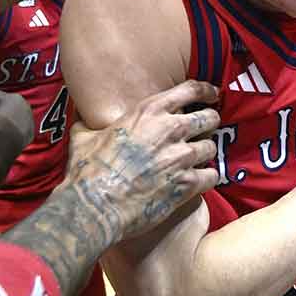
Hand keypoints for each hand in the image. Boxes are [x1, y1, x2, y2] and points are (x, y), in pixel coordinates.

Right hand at [63, 79, 220, 241]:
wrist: (96, 205)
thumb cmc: (88, 171)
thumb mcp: (84, 136)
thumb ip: (91, 123)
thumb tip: (83, 119)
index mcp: (149, 111)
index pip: (190, 90)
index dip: (206, 91)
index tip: (212, 95)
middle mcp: (170, 129)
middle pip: (208, 118)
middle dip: (209, 123)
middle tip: (205, 130)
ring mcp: (181, 157)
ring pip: (211, 147)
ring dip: (206, 153)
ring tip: (199, 159)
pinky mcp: (187, 184)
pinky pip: (212, 175)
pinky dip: (208, 178)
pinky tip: (200, 180)